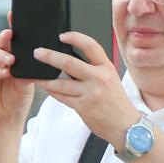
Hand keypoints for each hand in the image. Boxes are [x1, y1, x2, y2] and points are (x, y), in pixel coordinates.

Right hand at [0, 29, 37, 126]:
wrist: (8, 114)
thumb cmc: (18, 94)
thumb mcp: (29, 80)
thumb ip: (31, 70)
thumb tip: (41, 60)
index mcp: (11, 54)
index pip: (11, 37)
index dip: (11, 24)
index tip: (14, 14)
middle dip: (4, 36)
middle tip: (10, 34)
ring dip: (1, 55)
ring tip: (11, 59)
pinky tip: (5, 72)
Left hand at [34, 30, 140, 146]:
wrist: (126, 126)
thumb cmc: (117, 103)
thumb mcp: (111, 79)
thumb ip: (95, 69)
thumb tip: (72, 60)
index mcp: (107, 68)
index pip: (90, 46)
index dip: (75, 38)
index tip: (62, 36)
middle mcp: (99, 78)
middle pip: (69, 63)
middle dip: (50, 56)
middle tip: (38, 53)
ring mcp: (90, 93)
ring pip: (61, 83)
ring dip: (46, 80)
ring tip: (38, 77)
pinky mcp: (83, 107)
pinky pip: (62, 97)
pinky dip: (53, 92)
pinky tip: (48, 88)